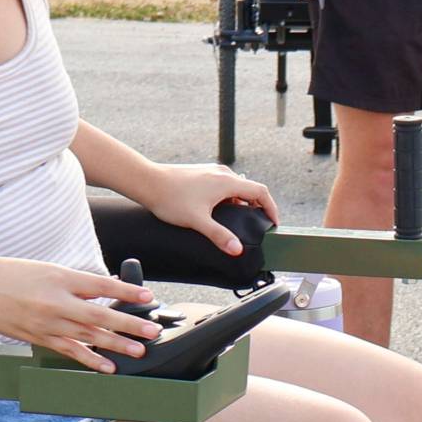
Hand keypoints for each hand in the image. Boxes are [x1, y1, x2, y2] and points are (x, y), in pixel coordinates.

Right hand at [0, 258, 161, 374]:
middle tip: (152, 331)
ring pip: (89, 336)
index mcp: (60, 278)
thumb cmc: (11, 275)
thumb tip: (105, 290)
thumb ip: (76, 282)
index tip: (148, 297)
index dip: (127, 292)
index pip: (101, 285)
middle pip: (100, 315)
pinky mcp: (39, 339)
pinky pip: (70, 352)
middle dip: (129, 324)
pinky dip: (91, 360)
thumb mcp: (48, 270)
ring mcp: (47, 323)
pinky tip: (109, 367)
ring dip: (117, 345)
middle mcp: (56, 302)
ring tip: (139, 351)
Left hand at [143, 162, 280, 251]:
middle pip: (250, 189)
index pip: (260, 192)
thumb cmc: (171, 198)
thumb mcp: (198, 221)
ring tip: (238, 220)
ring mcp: (211, 171)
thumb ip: (219, 236)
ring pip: (236, 186)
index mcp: (227, 182)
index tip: (274, 222)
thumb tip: (237, 250)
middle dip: (257, 206)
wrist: (147, 180)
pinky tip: (218, 210)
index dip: (271, 208)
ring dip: (242, 202)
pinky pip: (223, 184)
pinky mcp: (202, 173)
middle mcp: (222, 173)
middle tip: (258, 224)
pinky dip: (229, 197)